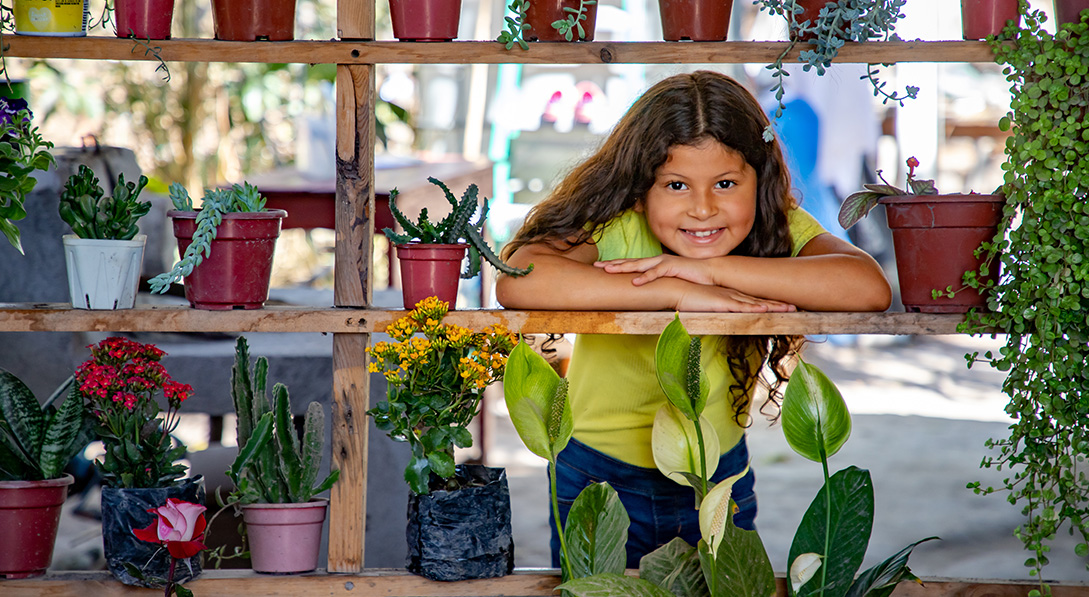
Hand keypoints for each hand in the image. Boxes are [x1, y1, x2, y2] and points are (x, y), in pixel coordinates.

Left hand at [595, 255, 714, 285]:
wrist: (708, 271)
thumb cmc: (689, 276)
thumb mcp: (669, 280)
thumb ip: (657, 283)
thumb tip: (646, 291)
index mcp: (654, 263)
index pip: (631, 263)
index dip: (616, 264)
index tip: (601, 267)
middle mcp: (656, 260)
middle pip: (630, 262)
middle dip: (613, 263)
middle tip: (596, 266)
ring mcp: (663, 262)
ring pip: (639, 265)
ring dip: (623, 267)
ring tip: (608, 270)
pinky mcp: (672, 267)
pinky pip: (656, 273)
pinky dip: (645, 277)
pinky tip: (634, 282)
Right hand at [675, 284, 796, 312]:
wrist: (676, 289)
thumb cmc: (687, 299)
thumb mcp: (704, 307)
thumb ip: (713, 311)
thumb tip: (716, 318)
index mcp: (729, 296)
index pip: (753, 301)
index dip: (768, 304)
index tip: (782, 306)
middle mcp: (732, 295)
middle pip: (759, 301)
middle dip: (777, 304)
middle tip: (795, 307)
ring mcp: (728, 298)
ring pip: (755, 304)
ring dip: (773, 306)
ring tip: (789, 309)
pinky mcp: (721, 302)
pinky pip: (741, 306)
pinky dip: (754, 308)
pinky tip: (766, 310)